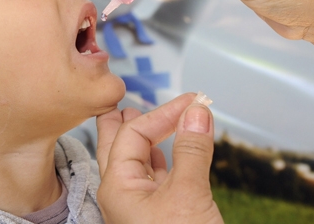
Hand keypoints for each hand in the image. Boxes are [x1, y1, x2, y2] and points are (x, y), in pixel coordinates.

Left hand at [96, 93, 222, 223]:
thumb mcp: (188, 193)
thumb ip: (192, 150)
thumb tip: (197, 111)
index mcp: (117, 187)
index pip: (132, 134)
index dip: (162, 112)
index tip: (192, 100)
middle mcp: (121, 195)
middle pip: (117, 147)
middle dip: (124, 123)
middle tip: (128, 101)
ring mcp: (137, 207)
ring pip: (136, 164)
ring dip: (145, 141)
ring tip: (151, 122)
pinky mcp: (157, 217)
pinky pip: (152, 182)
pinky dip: (159, 163)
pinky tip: (164, 156)